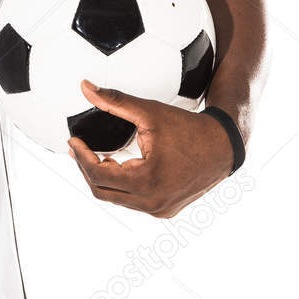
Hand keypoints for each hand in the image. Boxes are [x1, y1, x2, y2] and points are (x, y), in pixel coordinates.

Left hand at [67, 79, 234, 218]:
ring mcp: (160, 210)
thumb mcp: (150, 112)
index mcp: (147, 181)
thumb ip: (115, 101)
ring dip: (103, 179)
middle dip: (86, 169)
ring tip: (96, 157)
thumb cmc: (190, 129)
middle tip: (79, 150)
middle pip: (102, 192)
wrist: (225, 146)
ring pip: (116, 199)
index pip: (97, 174)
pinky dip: (121, 186)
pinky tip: (118, 167)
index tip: (73, 141)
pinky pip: (132, 201)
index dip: (81, 156)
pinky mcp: (165, 210)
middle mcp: (152, 202)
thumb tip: (85, 88)